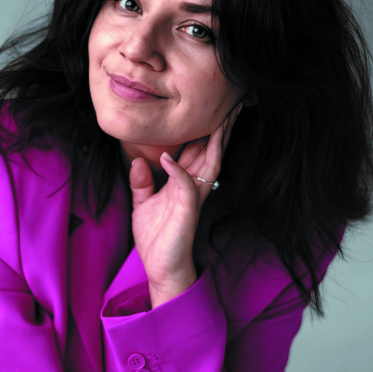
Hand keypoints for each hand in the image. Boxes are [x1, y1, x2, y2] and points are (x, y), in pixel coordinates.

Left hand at [129, 104, 241, 307]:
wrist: (160, 268)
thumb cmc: (156, 238)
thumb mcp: (143, 204)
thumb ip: (142, 182)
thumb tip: (138, 161)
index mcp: (184, 182)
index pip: (198, 150)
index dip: (206, 130)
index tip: (212, 108)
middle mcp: (193, 186)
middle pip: (211, 150)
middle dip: (222, 128)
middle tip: (233, 103)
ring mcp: (193, 197)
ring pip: (209, 163)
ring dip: (216, 141)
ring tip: (223, 118)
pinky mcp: (187, 210)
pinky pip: (185, 185)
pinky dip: (177, 170)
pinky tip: (168, 157)